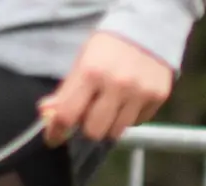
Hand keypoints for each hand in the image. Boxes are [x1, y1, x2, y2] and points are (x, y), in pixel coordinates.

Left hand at [39, 31, 176, 147]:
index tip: (54, 137)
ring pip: (116, 131)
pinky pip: (136, 122)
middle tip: (89, 114)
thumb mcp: (82, 62)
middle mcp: (117, 83)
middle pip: (94, 131)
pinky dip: (128, 117)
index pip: (68, 115)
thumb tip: (47, 114)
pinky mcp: (158, 96)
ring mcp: (140, 91)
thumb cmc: (109, 47)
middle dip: (87, 127)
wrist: (148, 28)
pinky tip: (128, 99)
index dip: (57, 130)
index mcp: (91, 72)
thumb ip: (65, 92)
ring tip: (110, 105)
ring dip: (109, 124)